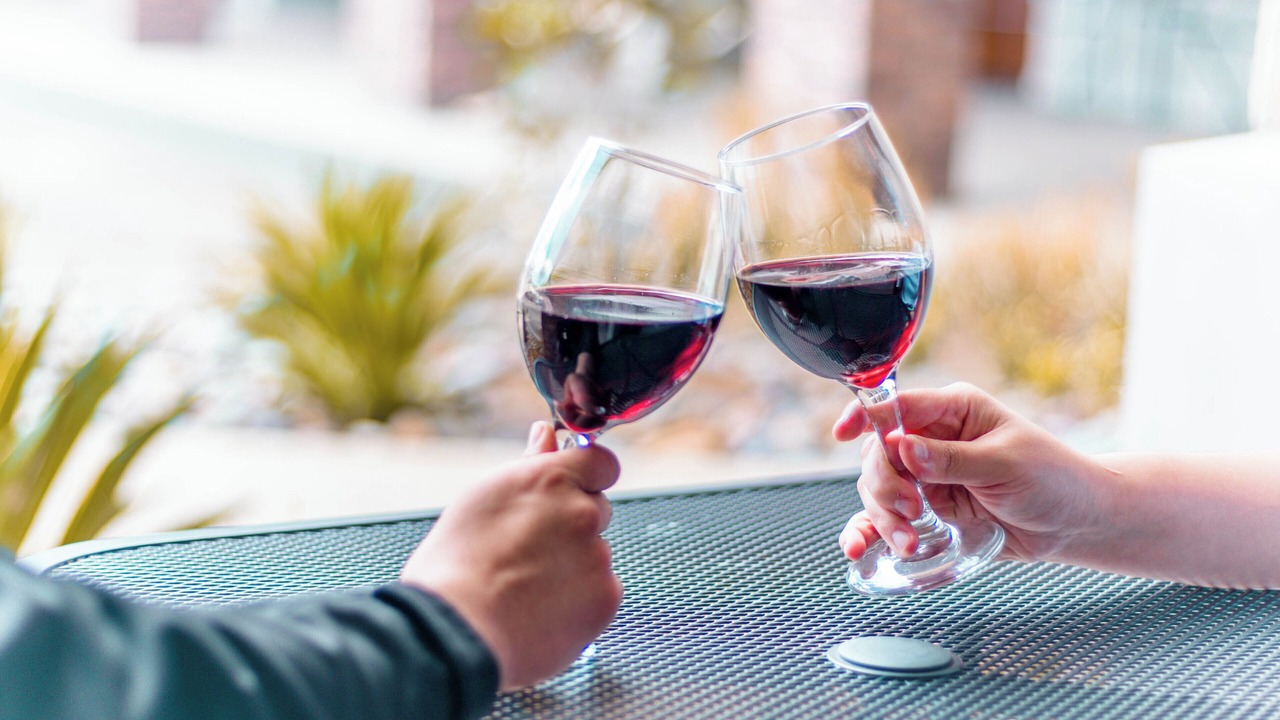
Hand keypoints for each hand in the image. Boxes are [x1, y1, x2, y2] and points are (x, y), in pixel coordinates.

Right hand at [399, 421, 621, 689]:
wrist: (457, 630)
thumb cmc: (456, 564)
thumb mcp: (484, 496)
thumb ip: (529, 463)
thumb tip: (546, 434)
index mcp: (552, 479)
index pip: (601, 461)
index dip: (587, 477)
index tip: (568, 493)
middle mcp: (582, 511)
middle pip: (597, 509)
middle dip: (574, 524)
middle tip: (530, 550)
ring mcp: (598, 555)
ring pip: (596, 553)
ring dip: (574, 564)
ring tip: (527, 586)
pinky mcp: (606, 597)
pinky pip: (602, 590)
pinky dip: (581, 599)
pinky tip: (543, 608)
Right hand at [832, 383, 1102, 564]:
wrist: (1076, 524)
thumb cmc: (1053, 480)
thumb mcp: (1006, 464)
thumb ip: (952, 459)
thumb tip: (902, 448)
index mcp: (953, 410)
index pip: (897, 405)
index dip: (865, 416)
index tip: (843, 433)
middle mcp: (931, 438)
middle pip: (878, 453)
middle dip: (885, 486)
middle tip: (911, 510)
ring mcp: (926, 475)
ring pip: (877, 489)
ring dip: (883, 517)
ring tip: (909, 541)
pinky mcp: (927, 509)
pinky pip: (885, 518)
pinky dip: (869, 532)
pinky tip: (858, 548)